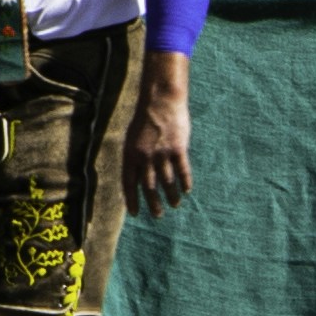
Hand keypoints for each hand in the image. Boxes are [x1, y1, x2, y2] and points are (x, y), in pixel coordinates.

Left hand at [128, 53, 194, 209]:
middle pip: (149, 187)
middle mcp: (145, 157)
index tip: (134, 213)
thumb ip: (135, 156)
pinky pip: (182, 171)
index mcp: (130, 154)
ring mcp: (162, 154)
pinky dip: (184, 182)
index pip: (129, 183)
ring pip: (167, 182)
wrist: (161, 100)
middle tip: (158, 214)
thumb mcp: (132, 136)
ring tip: (174, 204)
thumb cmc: (146, 118)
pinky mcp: (178, 149)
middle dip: (153, 204)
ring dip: (171, 196)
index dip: (131, 199)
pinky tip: (186, 190)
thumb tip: (137, 176)